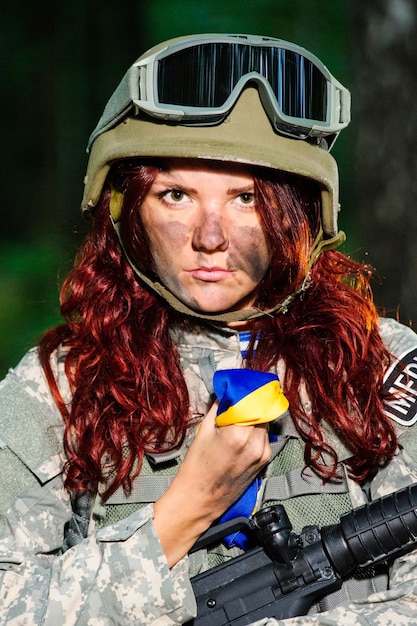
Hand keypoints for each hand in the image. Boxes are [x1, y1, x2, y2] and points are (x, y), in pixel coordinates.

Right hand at [153, 402, 270, 566]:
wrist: (199, 500)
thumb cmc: (196, 466)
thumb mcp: (204, 431)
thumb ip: (219, 408)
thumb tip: (227, 391)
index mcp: (240, 433)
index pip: (252, 400)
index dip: (247, 389)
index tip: (241, 382)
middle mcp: (256, 443)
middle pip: (261, 410)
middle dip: (251, 402)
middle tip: (239, 397)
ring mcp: (263, 453)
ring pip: (264, 422)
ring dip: (254, 415)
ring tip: (238, 415)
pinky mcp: (264, 461)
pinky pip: (264, 437)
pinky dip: (255, 430)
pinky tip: (241, 431)